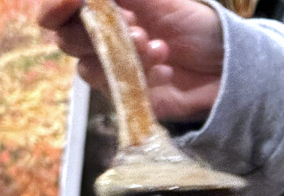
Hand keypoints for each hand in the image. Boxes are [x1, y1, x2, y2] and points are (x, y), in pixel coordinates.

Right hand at [38, 0, 223, 122]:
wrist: (228, 64)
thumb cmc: (195, 25)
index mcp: (101, 10)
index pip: (55, 11)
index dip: (54, 7)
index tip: (73, 3)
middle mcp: (100, 39)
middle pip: (65, 40)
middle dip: (98, 33)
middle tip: (139, 30)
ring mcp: (113, 70)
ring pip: (88, 68)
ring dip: (124, 56)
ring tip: (161, 50)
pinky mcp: (130, 97)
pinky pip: (117, 92)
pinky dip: (142, 78)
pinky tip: (167, 72)